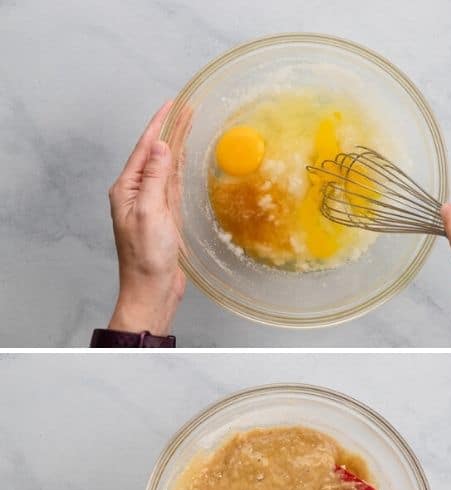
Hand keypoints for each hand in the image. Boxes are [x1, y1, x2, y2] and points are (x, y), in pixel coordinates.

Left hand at [108, 101, 185, 335]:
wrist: (152, 289)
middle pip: (155, 153)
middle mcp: (136, 193)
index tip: (173, 104)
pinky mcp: (165, 215)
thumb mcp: (151, 214)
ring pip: (165, 166)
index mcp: (127, 189)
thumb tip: (161, 147)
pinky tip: (186, 158)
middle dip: (170, 129)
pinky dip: (181, 167)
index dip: (160, 124)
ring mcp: (151, 204)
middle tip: (186, 108)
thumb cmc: (148, 258)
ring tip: (189, 124)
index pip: (145, 148)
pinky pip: (172, 183)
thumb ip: (154, 179)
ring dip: (177, 145)